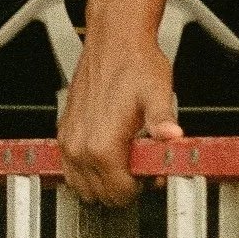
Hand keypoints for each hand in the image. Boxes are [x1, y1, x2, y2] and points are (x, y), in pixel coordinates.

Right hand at [59, 30, 181, 205]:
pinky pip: (72, 170)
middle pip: (102, 195)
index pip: (121, 193)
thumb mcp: (158, 94)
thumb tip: (173, 138)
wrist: (114, 42)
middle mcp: (80, 147)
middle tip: (144, 164)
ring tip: (129, 160)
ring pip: (84, 188)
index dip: (143, 187)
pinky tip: (111, 153)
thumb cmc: (135, 64)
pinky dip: (90, 171)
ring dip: (106, 182)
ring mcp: (69, 142)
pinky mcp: (64, 134)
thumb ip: (163, 121)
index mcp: (102, 145)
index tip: (154, 172)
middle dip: (126, 187)